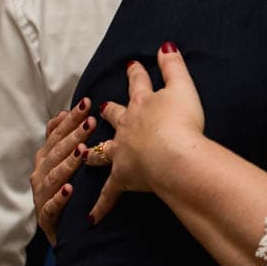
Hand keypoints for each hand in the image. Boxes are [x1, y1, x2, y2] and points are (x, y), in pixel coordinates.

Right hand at [30, 100, 95, 244]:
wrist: (60, 231)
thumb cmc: (63, 191)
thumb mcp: (61, 163)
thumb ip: (60, 139)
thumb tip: (64, 112)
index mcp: (45, 159)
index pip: (56, 134)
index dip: (70, 120)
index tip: (86, 104)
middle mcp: (40, 174)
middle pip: (56, 152)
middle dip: (73, 136)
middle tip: (90, 123)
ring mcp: (41, 195)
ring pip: (53, 177)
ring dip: (67, 164)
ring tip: (81, 153)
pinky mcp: (45, 218)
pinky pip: (51, 207)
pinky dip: (59, 198)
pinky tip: (69, 190)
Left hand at [90, 43, 203, 223]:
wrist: (174, 155)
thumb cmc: (182, 122)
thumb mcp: (183, 88)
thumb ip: (174, 66)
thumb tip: (166, 46)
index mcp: (142, 104)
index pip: (138, 85)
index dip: (135, 75)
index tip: (131, 66)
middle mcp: (127, 127)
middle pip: (114, 117)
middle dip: (108, 112)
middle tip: (99, 109)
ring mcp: (122, 153)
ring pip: (101, 151)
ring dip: (92, 152)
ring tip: (83, 154)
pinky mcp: (123, 178)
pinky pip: (109, 194)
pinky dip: (100, 206)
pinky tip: (91, 219)